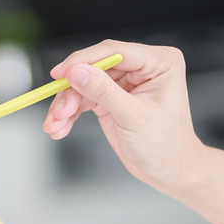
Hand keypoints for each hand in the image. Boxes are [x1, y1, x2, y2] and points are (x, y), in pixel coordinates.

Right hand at [43, 40, 203, 189]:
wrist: (169, 171)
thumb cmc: (165, 145)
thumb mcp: (133, 116)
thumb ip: (103, 91)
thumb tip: (75, 72)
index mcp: (159, 62)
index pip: (114, 51)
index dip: (83, 60)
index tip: (60, 74)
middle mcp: (141, 67)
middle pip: (94, 67)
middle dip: (72, 91)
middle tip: (58, 112)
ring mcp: (124, 82)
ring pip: (84, 84)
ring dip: (66, 105)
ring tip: (55, 125)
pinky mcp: (111, 97)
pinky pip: (84, 98)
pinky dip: (70, 113)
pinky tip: (60, 127)